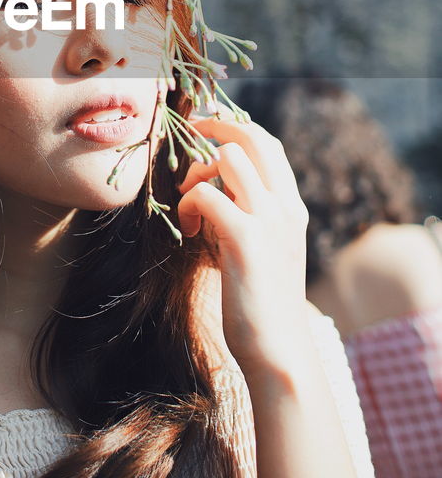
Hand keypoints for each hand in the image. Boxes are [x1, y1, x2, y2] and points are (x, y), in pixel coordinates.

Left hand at [177, 107, 312, 376]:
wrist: (279, 351)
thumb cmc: (263, 307)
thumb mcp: (265, 254)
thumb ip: (250, 220)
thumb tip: (216, 195)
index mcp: (292, 208)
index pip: (267, 144)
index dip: (233, 129)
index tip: (204, 134)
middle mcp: (285, 206)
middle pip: (251, 136)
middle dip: (214, 126)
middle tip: (186, 140)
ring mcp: (268, 219)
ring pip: (228, 155)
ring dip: (197, 169)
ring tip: (188, 200)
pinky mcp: (244, 238)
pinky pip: (205, 193)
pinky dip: (188, 204)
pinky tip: (189, 232)